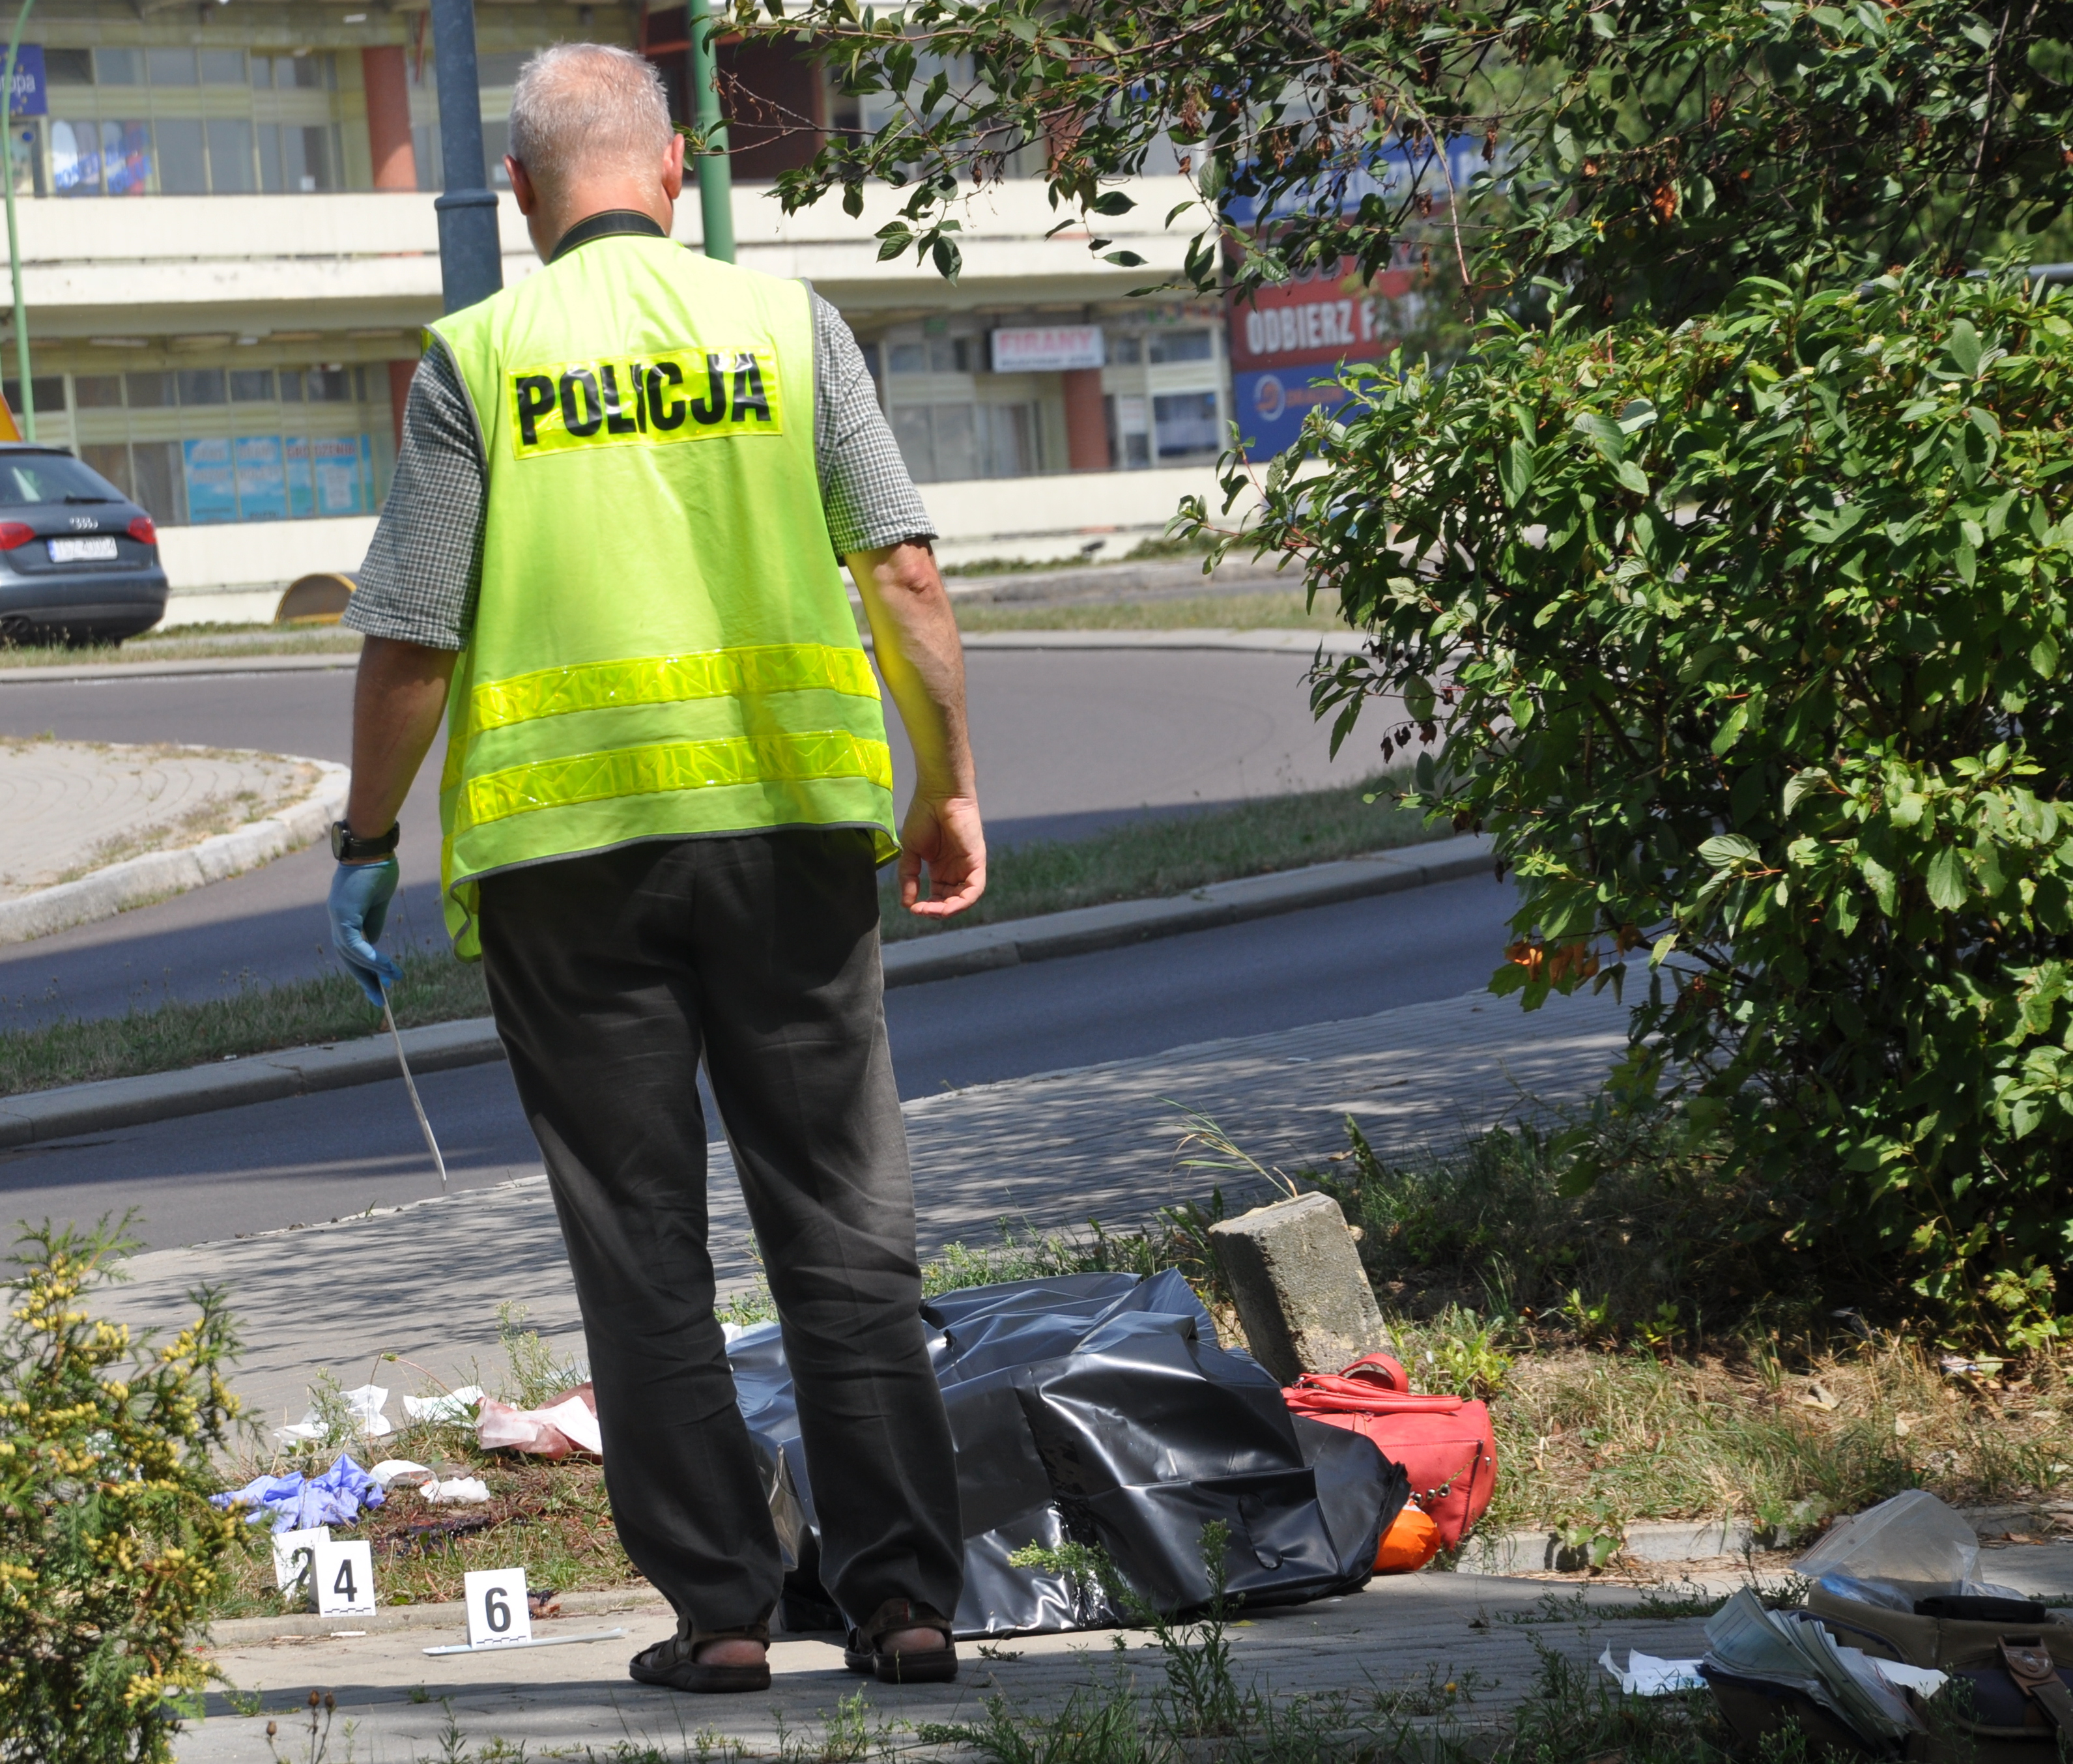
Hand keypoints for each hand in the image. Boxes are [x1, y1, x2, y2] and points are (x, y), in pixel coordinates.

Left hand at [329, 857, 401, 1005]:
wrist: (372, 848)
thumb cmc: (378, 867)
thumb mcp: (377, 902)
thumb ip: (372, 923)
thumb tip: (373, 945)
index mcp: (344, 916)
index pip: (352, 949)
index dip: (365, 968)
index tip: (378, 984)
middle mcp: (336, 918)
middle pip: (348, 957)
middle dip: (364, 978)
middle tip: (378, 999)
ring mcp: (337, 917)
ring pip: (352, 954)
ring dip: (374, 969)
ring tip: (394, 979)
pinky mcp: (344, 915)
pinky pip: (356, 944)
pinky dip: (371, 958)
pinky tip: (386, 967)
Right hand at [898, 793, 984, 917]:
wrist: (938, 793)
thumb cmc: (923, 815)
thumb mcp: (910, 851)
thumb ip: (908, 877)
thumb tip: (907, 904)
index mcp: (942, 868)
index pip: (938, 896)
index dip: (927, 906)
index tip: (912, 908)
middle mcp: (956, 869)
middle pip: (951, 900)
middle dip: (936, 910)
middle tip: (920, 911)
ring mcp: (968, 865)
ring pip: (964, 899)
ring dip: (948, 910)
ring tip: (930, 910)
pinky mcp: (977, 861)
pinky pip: (975, 889)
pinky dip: (962, 902)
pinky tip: (947, 907)